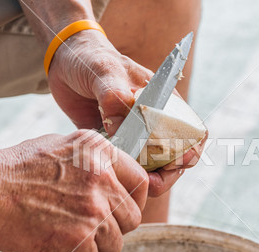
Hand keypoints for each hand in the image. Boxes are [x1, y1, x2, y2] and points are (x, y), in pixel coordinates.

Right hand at [0, 130, 147, 251]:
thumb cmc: (16, 167)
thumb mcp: (63, 146)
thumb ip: (95, 159)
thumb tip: (114, 175)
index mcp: (101, 153)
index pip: (141, 183)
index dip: (135, 200)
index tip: (124, 208)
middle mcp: (103, 180)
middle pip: (132, 217)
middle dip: (115, 225)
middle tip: (91, 224)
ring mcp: (92, 210)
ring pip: (115, 242)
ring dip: (95, 243)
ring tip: (69, 232)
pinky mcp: (77, 239)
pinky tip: (57, 243)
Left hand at [48, 30, 206, 196]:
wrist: (66, 63)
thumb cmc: (92, 60)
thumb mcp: (105, 71)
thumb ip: (114, 95)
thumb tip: (121, 128)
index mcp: (164, 102)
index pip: (192, 131)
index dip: (191, 151)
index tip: (178, 164)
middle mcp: (155, 122)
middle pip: (174, 157)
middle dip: (166, 175)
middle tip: (150, 185)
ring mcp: (136, 135)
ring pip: (151, 167)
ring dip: (146, 179)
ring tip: (130, 183)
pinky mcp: (117, 145)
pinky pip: (127, 166)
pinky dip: (124, 175)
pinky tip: (113, 176)